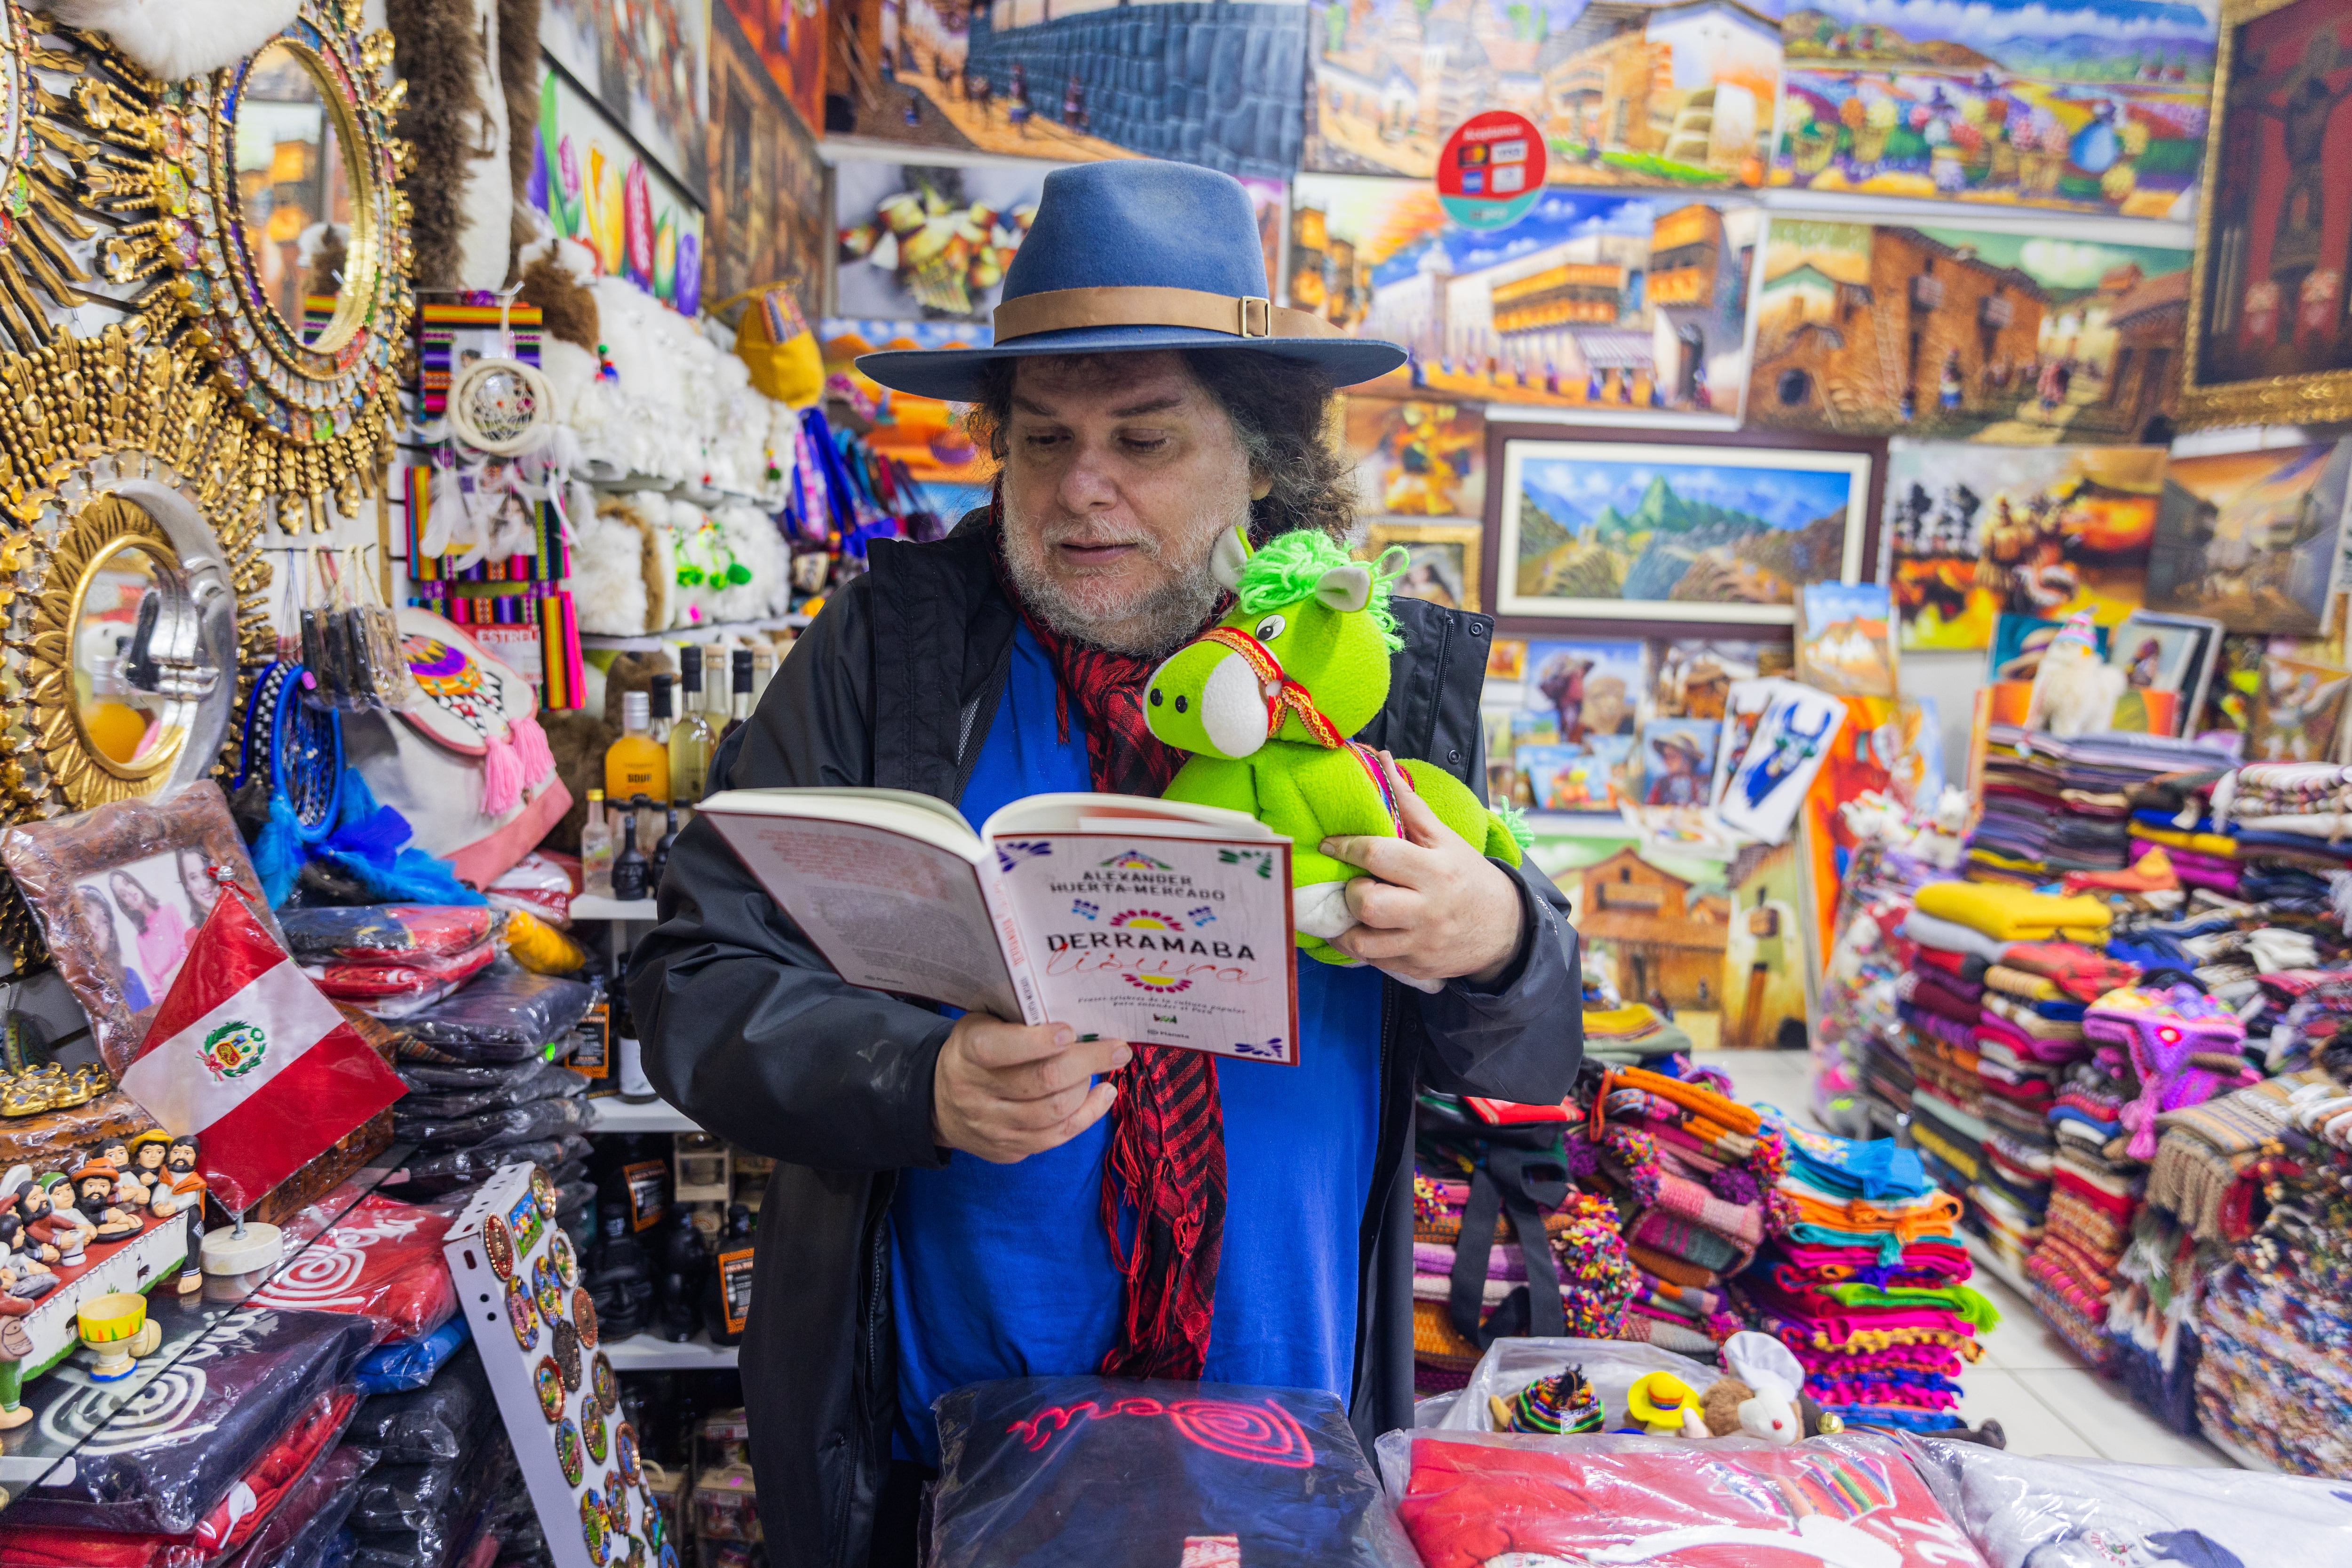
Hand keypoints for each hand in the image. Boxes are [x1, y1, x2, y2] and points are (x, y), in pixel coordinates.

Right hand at [932, 1014, 1131, 1163]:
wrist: (940, 1102)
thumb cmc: (975, 1050)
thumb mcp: (983, 1024)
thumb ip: (1018, 1019)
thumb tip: (1075, 1013)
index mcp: (967, 1051)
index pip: (999, 1048)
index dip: (1037, 1041)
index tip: (1070, 1031)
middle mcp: (976, 1092)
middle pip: (1040, 1082)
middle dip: (1087, 1062)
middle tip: (1118, 1049)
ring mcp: (992, 1126)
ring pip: (1053, 1113)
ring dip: (1088, 1088)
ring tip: (1108, 1067)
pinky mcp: (1008, 1148)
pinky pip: (1056, 1137)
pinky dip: (1088, 1115)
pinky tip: (1102, 1095)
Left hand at [1322, 751, 1525, 989]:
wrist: (1504, 929)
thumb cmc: (1467, 875)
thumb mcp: (1445, 838)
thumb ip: (1410, 804)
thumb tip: (1383, 760)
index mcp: (1435, 870)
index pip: (1379, 855)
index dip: (1346, 847)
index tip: (1330, 844)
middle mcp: (1427, 909)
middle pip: (1367, 904)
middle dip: (1350, 892)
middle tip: (1353, 884)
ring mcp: (1420, 943)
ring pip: (1363, 941)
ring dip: (1344, 925)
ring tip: (1345, 912)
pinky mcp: (1414, 968)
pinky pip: (1372, 961)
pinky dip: (1359, 946)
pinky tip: (1360, 931)